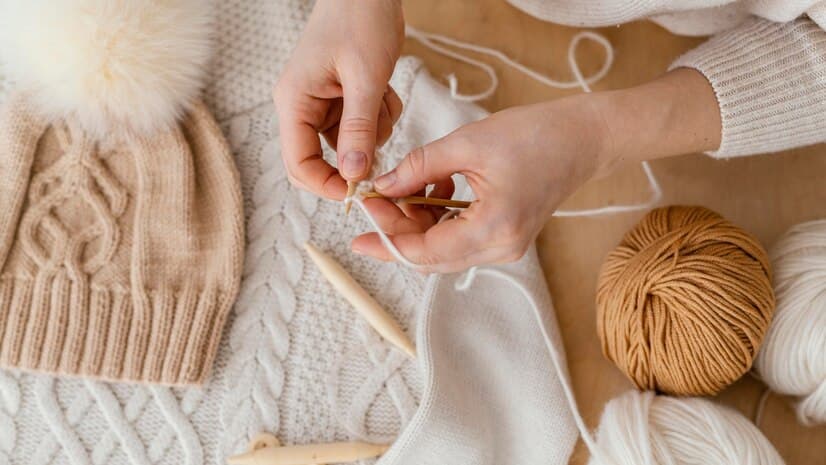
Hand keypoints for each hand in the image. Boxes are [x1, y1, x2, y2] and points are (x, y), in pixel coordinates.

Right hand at [273, 0, 404, 199]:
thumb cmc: (360, 20)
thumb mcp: (366, 78)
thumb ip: (359, 129)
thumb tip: (353, 175)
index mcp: (294, 102)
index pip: (298, 164)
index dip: (326, 185)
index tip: (360, 192)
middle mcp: (302, 106)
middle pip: (321, 159)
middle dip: (354, 158)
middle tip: (381, 149)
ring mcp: (322, 103)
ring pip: (348, 145)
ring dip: (374, 132)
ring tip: (382, 95)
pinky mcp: (341, 99)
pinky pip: (361, 126)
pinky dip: (379, 116)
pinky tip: (384, 88)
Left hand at [351, 95, 607, 272]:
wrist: (584, 138)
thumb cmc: (535, 135)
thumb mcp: (467, 144)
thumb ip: (419, 168)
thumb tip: (382, 187)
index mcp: (493, 229)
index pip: (424, 252)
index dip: (386, 239)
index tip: (359, 223)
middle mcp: (501, 249)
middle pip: (431, 258)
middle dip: (397, 231)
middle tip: (374, 201)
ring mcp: (506, 247)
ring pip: (442, 251)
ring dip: (416, 224)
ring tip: (407, 187)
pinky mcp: (506, 238)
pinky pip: (459, 240)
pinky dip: (438, 220)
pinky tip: (435, 188)